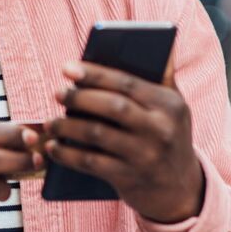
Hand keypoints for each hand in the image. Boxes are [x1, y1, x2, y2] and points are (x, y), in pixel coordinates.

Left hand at [46, 62, 204, 223]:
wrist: (181, 190)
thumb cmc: (169, 137)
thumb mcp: (176, 108)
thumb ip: (164, 76)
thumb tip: (162, 41)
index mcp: (169, 105)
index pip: (127, 83)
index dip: (94, 74)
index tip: (67, 68)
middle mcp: (160, 129)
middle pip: (112, 107)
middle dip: (80, 98)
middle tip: (57, 92)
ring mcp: (145, 156)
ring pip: (98, 134)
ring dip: (68, 126)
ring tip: (50, 122)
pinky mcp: (129, 178)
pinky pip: (91, 163)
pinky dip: (68, 155)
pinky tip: (53, 148)